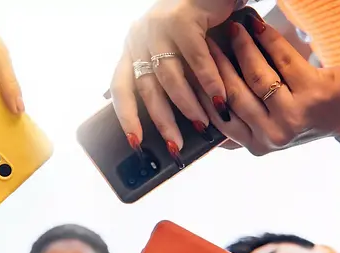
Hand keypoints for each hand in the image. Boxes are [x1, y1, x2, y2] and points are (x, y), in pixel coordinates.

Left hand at [110, 0, 234, 155]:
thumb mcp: (177, 51)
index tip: (135, 142)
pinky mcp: (181, 19)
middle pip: (147, 88)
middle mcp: (139, 37)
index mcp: (133, 47)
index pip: (120, 87)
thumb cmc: (200, 23)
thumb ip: (172, 78)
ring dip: (187, 105)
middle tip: (175, 145)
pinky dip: (209, 82)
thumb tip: (178, 122)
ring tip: (202, 124)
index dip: (126, 117)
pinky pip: (195, 60)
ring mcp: (157, 27)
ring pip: (170, 77)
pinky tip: (219, 99)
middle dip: (162, 121)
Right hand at [204, 17, 339, 155]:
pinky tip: (256, 26)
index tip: (192, 65)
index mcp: (257, 145)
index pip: (220, 115)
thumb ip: (239, 129)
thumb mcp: (269, 130)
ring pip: (256, 76)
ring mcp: (294, 116)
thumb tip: (200, 118)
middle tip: (206, 42)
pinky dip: (267, 39)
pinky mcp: (313, 92)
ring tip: (232, 29)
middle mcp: (273, 135)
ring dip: (241, 48)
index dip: (204, 89)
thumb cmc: (306, 117)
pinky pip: (282, 59)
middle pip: (233, 95)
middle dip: (217, 64)